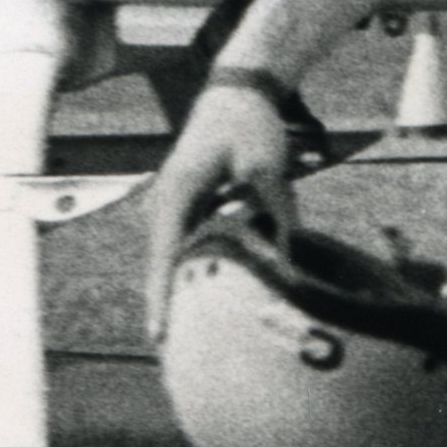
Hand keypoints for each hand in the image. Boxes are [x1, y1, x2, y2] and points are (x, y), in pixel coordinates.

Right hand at [138, 67, 302, 332]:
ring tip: (177, 339)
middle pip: (160, 266)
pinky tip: (195, 302)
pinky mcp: (186, 205)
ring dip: (175, 293)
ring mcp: (172, 204)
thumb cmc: (250, 125)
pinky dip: (190, 271)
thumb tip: (288, 263)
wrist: (238, 91)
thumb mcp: (267, 168)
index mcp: (177, 194)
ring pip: (171, 259)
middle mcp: (165, 203)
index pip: (164, 257)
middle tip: (167, 355)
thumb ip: (277, 214)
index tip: (157, 335)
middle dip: (163, 307)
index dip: (160, 299)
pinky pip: (184, 246)